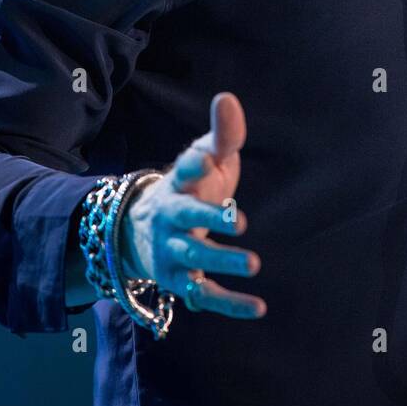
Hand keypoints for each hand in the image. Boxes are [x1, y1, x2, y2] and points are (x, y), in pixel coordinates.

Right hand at [119, 92, 266, 319]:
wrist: (146, 230)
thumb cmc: (192, 186)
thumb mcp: (208, 157)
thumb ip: (223, 133)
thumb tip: (227, 98)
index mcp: (178, 184)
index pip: (181, 171)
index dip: (193, 164)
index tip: (206, 158)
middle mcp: (171, 219)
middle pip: (186, 219)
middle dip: (210, 219)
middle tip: (241, 221)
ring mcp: (173, 252)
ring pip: (194, 258)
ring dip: (221, 261)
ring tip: (254, 263)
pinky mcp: (181, 281)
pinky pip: (204, 296)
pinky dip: (229, 304)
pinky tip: (259, 307)